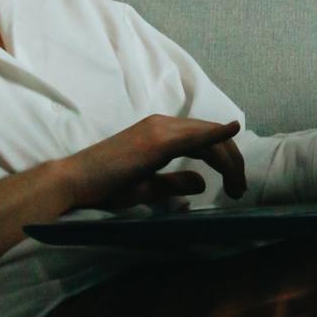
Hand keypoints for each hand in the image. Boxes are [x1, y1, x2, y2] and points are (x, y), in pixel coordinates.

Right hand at [56, 115, 246, 213]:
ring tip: (237, 188)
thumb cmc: (105, 186)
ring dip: (229, 163)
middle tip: (240, 190)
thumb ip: (174, 182)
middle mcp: (163, 125)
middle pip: (212, 138)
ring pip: (208, 139)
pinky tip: (233, 131)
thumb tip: (202, 182)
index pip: (205, 141)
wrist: (75, 182)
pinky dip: (215, 132)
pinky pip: (194, 135)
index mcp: (161, 133)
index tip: (235, 186)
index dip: (227, 162)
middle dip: (233, 164)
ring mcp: (160, 130)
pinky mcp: (156, 140)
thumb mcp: (148, 187)